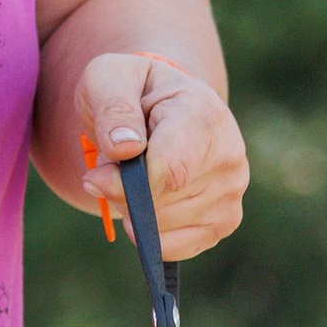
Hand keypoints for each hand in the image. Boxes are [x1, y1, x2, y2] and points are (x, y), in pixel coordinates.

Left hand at [76, 53, 248, 262]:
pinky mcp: (225, 221)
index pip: (171, 171)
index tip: (95, 177)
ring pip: (165, 228)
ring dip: (134, 212)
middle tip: (113, 169)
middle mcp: (229, 155)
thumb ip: (113, 107)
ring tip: (136, 178)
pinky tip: (146, 206)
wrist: (161, 107)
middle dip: (123, 195)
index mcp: (204, 113)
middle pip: (163, 204)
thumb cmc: (133, 91)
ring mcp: (232, 192)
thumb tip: (126, 148)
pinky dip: (149, 235)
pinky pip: (176, 248)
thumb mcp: (109, 77)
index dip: (127, 185)